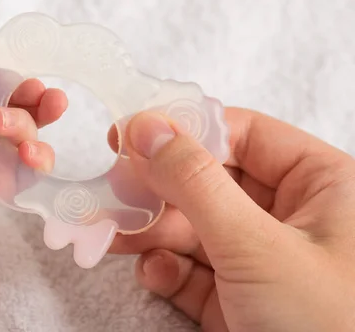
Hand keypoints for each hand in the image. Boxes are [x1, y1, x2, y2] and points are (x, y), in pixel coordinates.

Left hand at [0, 76, 67, 331]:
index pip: (1, 84)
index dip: (19, 83)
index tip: (31, 87)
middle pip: (24, 108)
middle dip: (42, 104)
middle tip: (48, 102)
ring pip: (30, 138)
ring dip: (35, 136)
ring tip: (25, 146)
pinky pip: (28, 171)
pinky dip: (37, 165)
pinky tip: (30, 160)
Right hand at [109, 107, 354, 330]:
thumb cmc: (327, 324)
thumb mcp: (256, 246)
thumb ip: (195, 182)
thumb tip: (146, 127)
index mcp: (321, 185)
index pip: (242, 135)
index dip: (184, 130)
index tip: (129, 134)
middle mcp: (293, 218)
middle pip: (210, 183)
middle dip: (159, 191)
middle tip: (112, 191)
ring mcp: (264, 262)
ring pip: (196, 228)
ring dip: (152, 231)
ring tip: (114, 234)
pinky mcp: (241, 302)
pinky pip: (196, 271)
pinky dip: (168, 271)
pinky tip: (151, 274)